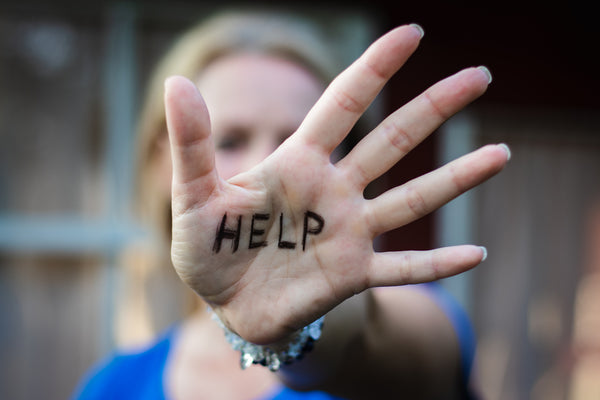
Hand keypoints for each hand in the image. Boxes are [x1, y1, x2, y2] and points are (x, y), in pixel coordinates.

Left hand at [165, 24, 508, 343]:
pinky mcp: (354, 275)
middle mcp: (334, 191)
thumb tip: (177, 83)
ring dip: (456, 178)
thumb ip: (192, 144)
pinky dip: (437, 265)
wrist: (229, 303)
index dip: (375, 68)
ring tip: (500, 154)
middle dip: (434, 107)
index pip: (343, 104)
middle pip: (392, 141)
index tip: (411, 34)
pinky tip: (478, 256)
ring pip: (412, 199)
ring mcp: (350, 232)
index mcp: (297, 163)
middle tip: (480, 75)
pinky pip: (404, 270)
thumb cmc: (208, 248)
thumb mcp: (193, 195)